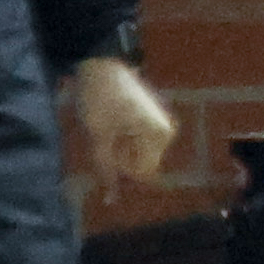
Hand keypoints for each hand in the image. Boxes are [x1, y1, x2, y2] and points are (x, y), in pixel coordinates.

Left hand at [56, 54, 175, 218]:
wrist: (100, 62)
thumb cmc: (99, 98)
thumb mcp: (97, 136)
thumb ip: (107, 168)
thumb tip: (111, 200)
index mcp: (158, 137)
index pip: (142, 174)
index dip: (119, 172)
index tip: (102, 154)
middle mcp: (165, 133)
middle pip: (141, 165)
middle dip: (118, 160)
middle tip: (100, 140)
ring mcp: (159, 125)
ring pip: (138, 155)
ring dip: (118, 150)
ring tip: (104, 129)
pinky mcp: (150, 119)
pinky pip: (137, 142)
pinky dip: (121, 141)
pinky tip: (110, 125)